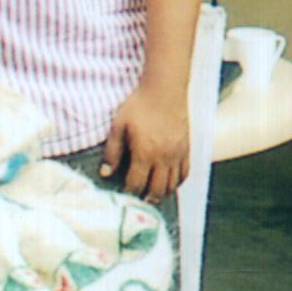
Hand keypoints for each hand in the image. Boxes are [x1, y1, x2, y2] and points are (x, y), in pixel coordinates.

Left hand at [100, 76, 191, 202]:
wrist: (165, 89)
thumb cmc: (138, 105)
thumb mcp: (119, 126)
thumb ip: (112, 151)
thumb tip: (105, 173)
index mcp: (145, 153)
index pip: (136, 183)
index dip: (129, 192)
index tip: (123, 195)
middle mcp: (163, 158)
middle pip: (157, 190)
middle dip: (147, 199)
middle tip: (139, 201)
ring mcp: (177, 154)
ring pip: (173, 185)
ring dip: (162, 194)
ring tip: (153, 196)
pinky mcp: (186, 149)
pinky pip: (185, 173)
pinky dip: (177, 183)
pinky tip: (169, 184)